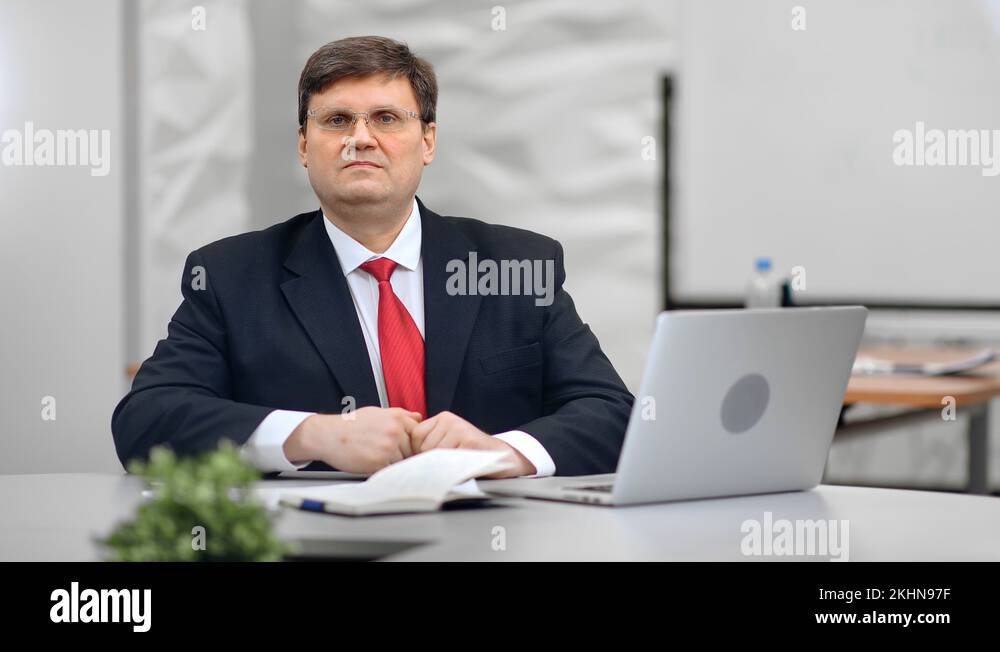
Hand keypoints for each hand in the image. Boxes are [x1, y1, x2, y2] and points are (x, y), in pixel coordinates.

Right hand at [283, 407, 421, 474]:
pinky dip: (386, 469)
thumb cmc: (352, 425)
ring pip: (404, 460)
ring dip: (395, 462)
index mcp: (397, 417)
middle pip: (413, 448)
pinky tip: (375, 463)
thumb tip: (419, 417)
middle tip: (389, 453)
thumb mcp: (377, 412)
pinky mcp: (379, 462)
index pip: (419, 433)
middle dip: (404, 453)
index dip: (413, 441)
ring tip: (379, 457)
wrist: (329, 435)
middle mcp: (395, 430)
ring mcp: (388, 446)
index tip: (406, 445)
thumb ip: (400, 415)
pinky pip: (392, 469)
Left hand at [409, 411, 535, 478]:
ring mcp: (460, 429)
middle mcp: (450, 420)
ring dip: (443, 464)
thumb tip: (407, 458)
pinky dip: (452, 467)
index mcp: (443, 418)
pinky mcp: (468, 442)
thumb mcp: (450, 442)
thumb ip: (431, 443)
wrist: (502, 457)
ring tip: (458, 462)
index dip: (419, 451)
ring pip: (434, 454)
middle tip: (450, 461)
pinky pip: (448, 459)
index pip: (416, 436)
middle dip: (431, 459)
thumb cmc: (472, 453)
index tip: (432, 458)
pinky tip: (463, 464)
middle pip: (423, 446)